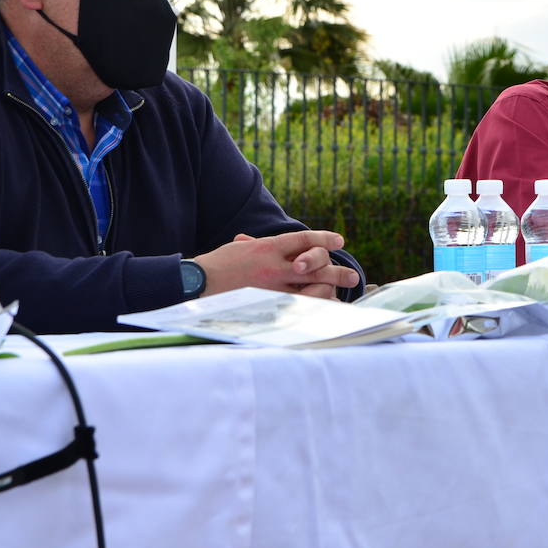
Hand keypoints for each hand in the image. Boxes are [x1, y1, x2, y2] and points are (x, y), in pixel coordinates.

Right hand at [196, 230, 359, 298]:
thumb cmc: (216, 266)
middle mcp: (273, 266)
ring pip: (311, 288)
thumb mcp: (238, 249)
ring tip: (341, 293)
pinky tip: (324, 309)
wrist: (196, 285)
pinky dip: (313, 307)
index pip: (303, 239)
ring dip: (329, 290)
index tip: (339, 240)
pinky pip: (297, 307)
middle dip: (336, 271)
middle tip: (352, 276)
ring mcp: (272, 288)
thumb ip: (254, 245)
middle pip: (314, 265)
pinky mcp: (267, 305)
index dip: (323, 238)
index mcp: (267, 247)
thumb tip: (255, 240)